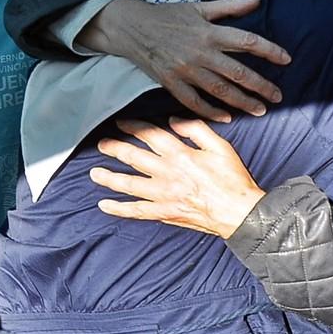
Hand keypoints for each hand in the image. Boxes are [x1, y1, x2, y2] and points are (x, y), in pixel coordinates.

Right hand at [76, 0, 290, 122]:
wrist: (132, 27)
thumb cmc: (168, 15)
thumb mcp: (198, 6)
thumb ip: (229, 7)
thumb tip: (257, 1)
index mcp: (209, 31)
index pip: (246, 41)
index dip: (269, 50)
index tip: (286, 59)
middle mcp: (200, 52)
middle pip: (237, 72)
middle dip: (260, 85)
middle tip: (277, 97)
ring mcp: (185, 70)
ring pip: (219, 90)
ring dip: (241, 101)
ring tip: (259, 110)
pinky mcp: (171, 82)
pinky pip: (194, 101)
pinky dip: (211, 111)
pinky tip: (226, 116)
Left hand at [91, 117, 264, 238]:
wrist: (238, 212)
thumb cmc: (232, 179)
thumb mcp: (220, 146)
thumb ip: (196, 130)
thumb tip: (174, 120)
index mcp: (180, 154)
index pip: (150, 136)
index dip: (133, 127)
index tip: (121, 123)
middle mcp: (167, 173)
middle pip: (134, 157)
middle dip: (115, 149)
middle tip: (102, 144)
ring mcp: (163, 195)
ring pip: (129, 184)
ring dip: (109, 178)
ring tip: (94, 172)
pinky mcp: (164, 212)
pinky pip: (136, 211)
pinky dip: (119, 209)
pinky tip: (104, 205)